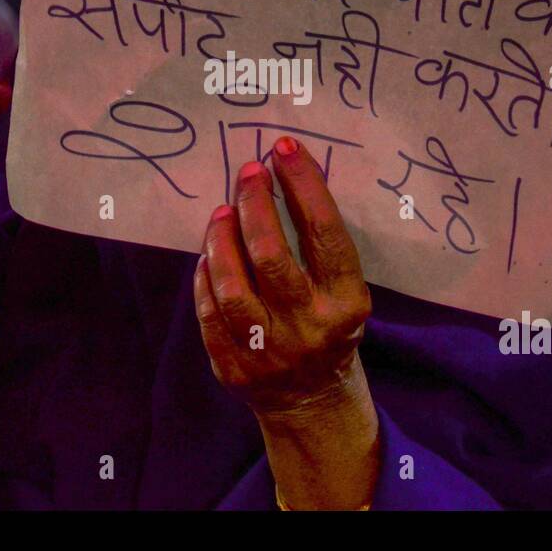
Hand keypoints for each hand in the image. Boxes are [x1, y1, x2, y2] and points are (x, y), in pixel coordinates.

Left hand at [194, 136, 378, 508]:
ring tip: (221, 212)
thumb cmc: (328, 325)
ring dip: (221, 239)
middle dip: (254, 204)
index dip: (304, 185)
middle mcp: (310, 328)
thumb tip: (283, 171)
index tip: (283, 149)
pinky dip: (204, 278)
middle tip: (248, 174)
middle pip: (271, 255)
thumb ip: (316, 244)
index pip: (324, 233)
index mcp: (347, 303)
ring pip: (232, 286)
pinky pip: (208, 314)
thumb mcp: (342, 289)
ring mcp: (270, 353)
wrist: (313, 401)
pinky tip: (208, 255)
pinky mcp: (235, 369)